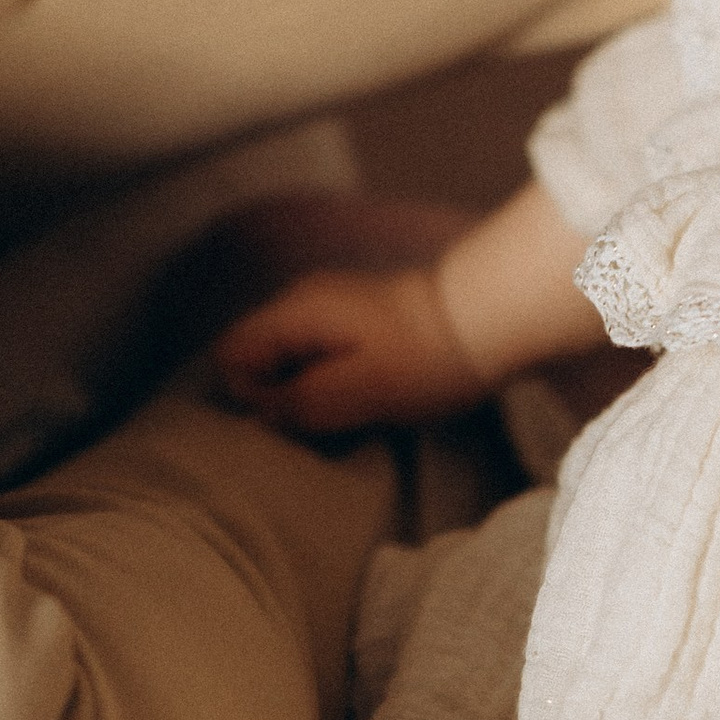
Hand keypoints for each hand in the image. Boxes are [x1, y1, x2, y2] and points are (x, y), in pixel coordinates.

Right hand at [212, 265, 481, 436]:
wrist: (488, 315)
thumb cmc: (425, 356)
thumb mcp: (359, 391)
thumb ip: (300, 403)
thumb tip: (260, 415)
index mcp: (297, 310)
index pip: (230, 355)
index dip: (251, 397)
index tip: (299, 417)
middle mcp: (305, 299)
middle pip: (256, 356)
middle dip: (278, 396)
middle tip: (327, 420)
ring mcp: (330, 305)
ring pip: (288, 358)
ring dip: (307, 391)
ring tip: (351, 409)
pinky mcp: (356, 318)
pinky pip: (318, 355)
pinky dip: (330, 380)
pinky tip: (366, 393)